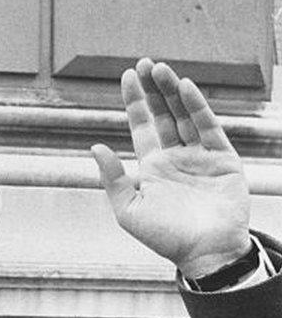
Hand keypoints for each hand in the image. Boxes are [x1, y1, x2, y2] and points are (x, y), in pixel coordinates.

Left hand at [91, 58, 250, 278]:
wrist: (205, 253)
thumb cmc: (164, 237)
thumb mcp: (128, 209)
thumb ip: (112, 178)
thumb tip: (95, 147)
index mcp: (151, 167)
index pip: (142, 126)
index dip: (134, 102)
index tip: (127, 76)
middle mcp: (175, 157)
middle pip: (163, 115)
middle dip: (153, 90)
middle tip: (144, 64)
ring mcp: (200, 156)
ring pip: (185, 115)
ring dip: (172, 92)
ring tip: (160, 69)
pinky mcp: (223, 159)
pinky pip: (208, 127)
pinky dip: (197, 107)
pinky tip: (185, 88)